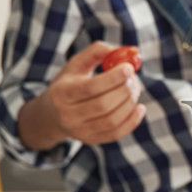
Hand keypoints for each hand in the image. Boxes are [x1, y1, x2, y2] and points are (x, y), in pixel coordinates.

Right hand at [17, 42, 145, 148]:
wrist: (53, 113)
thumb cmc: (70, 83)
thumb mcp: (77, 64)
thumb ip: (97, 52)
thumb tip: (127, 51)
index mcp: (62, 93)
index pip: (90, 87)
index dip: (112, 78)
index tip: (129, 68)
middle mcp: (68, 115)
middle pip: (102, 105)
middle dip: (124, 90)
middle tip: (133, 79)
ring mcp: (79, 131)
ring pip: (111, 120)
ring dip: (130, 104)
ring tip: (134, 90)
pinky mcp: (91, 140)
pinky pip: (116, 133)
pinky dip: (132, 121)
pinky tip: (139, 108)